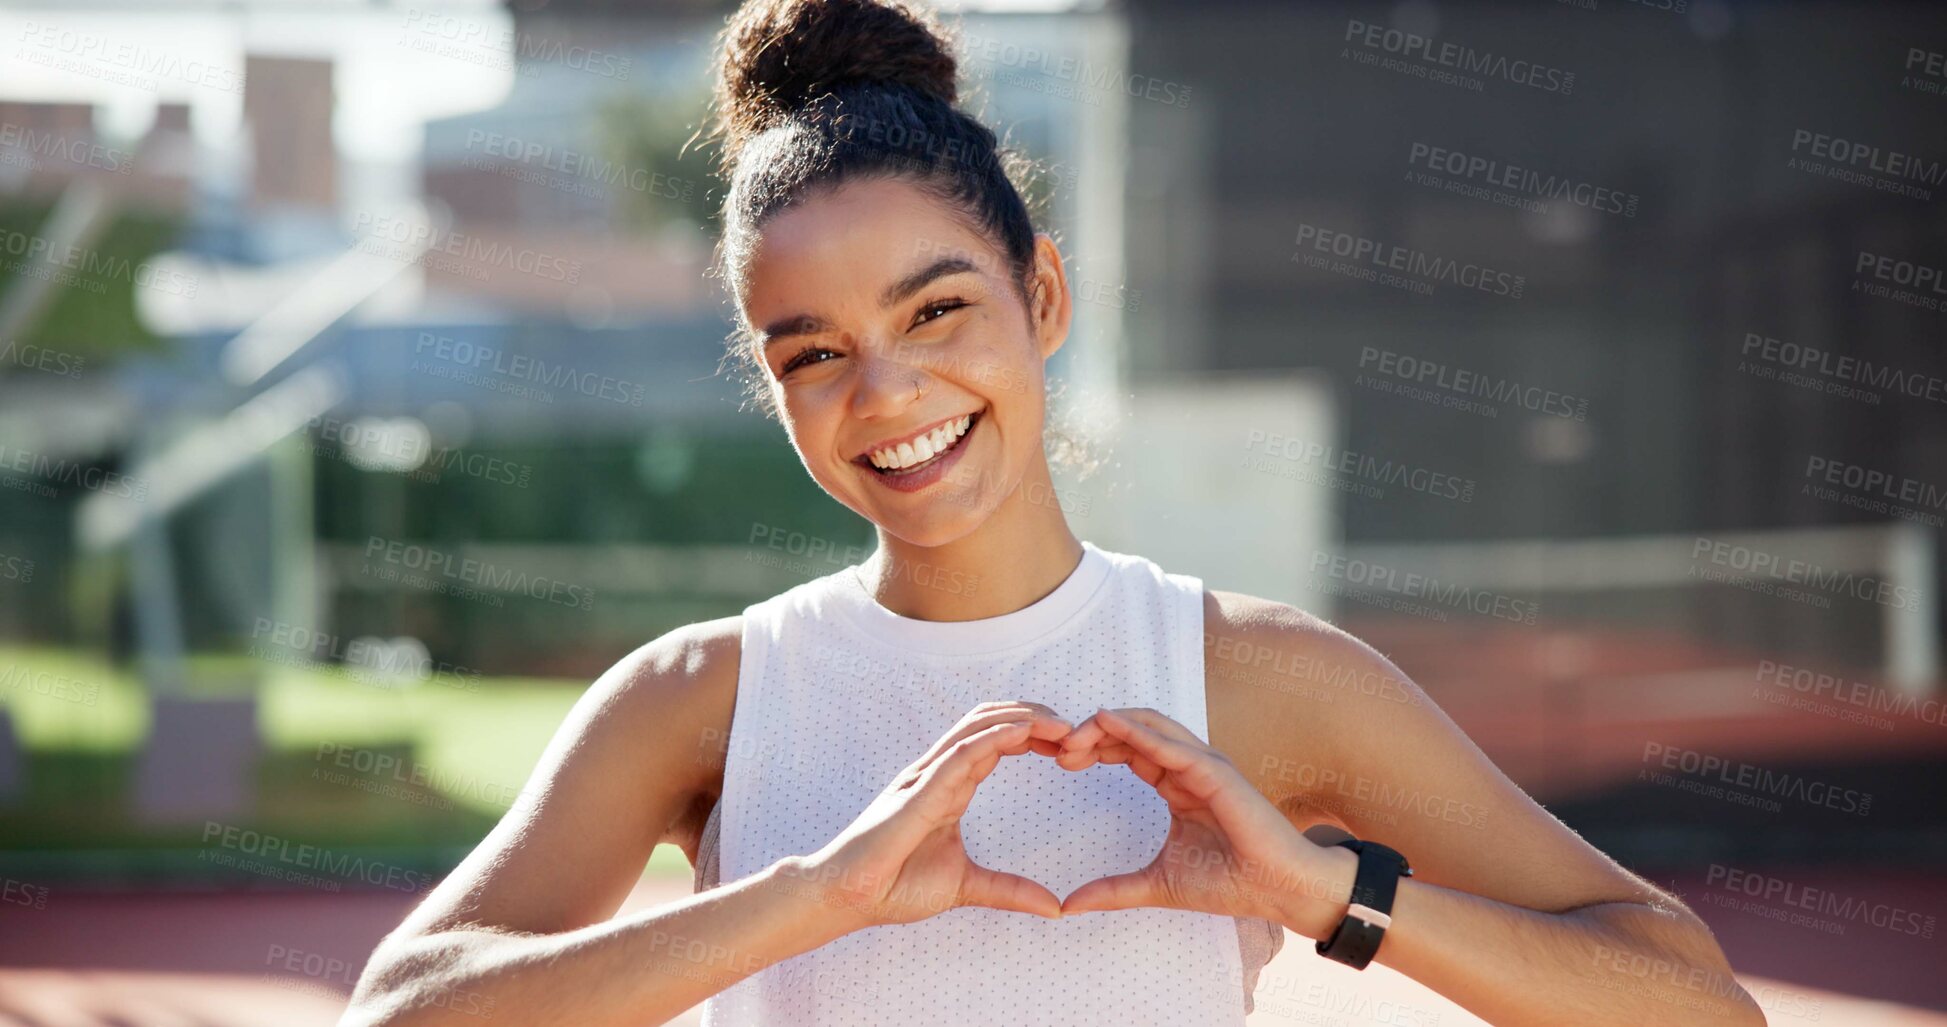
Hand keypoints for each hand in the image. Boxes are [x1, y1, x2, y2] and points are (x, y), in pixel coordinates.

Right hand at [788, 701, 1072, 929]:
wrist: (848, 897)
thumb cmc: (895, 886)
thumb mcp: (967, 887)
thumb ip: (1009, 890)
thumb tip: (1054, 908)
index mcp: (951, 786)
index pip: (997, 742)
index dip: (1034, 736)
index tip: (1072, 746)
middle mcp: (939, 772)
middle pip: (990, 722)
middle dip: (1035, 717)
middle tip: (1076, 728)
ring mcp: (926, 777)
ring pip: (977, 727)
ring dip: (1021, 720)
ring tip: (1061, 724)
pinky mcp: (918, 792)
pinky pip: (958, 755)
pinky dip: (993, 738)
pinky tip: (1022, 733)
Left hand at [1053, 707, 1341, 925]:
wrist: (1279, 890)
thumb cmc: (1230, 883)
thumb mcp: (1156, 884)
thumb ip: (1112, 890)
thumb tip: (1068, 906)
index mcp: (1175, 786)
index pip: (1127, 751)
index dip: (1093, 748)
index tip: (1059, 760)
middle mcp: (1188, 767)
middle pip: (1132, 732)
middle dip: (1092, 734)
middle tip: (1056, 747)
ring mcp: (1204, 765)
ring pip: (1150, 726)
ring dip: (1109, 726)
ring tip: (1074, 734)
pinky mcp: (1216, 772)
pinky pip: (1171, 745)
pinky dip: (1138, 732)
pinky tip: (1108, 725)